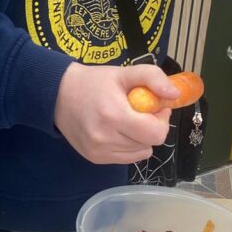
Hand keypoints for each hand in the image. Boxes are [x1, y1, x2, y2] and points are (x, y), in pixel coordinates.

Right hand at [54, 62, 176, 164]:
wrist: (57, 94)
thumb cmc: (93, 82)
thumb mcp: (123, 73)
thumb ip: (152, 77)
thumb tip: (174, 95)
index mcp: (113, 115)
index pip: (155, 134)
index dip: (161, 120)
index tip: (153, 106)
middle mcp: (105, 138)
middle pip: (149, 144)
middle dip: (151, 127)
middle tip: (140, 112)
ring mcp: (98, 152)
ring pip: (140, 153)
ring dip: (139, 138)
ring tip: (126, 121)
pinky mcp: (94, 158)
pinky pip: (126, 158)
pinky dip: (128, 146)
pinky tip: (116, 131)